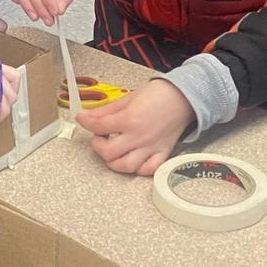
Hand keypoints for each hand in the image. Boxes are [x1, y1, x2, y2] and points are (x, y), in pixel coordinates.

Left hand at [75, 79, 194, 175]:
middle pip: (108, 152)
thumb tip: (87, 117)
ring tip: (112, 149)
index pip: (98, 127)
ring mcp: (151, 148)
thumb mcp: (127, 98)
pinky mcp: (162, 154)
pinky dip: (137, 169)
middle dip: (98, 145)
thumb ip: (105, 111)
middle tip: (99, 136)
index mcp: (129, 120)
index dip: (86, 122)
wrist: (183, 97)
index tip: (82, 120)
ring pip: (125, 166)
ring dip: (113, 160)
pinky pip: (148, 170)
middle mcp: (139, 137)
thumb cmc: (158, 95)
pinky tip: (131, 158)